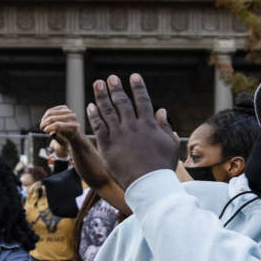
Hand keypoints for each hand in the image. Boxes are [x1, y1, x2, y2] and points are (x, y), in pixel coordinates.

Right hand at [41, 105, 83, 143]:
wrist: (72, 130)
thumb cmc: (67, 137)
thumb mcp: (63, 140)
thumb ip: (57, 138)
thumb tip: (51, 134)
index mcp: (73, 126)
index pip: (58, 125)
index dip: (49, 127)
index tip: (44, 131)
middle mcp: (72, 117)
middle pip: (53, 118)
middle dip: (45, 123)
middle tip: (41, 128)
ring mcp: (69, 111)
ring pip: (50, 113)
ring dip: (44, 119)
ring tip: (42, 125)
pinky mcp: (64, 107)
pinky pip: (51, 110)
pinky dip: (46, 115)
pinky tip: (45, 120)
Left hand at [86, 73, 179, 188]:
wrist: (148, 183)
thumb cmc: (162, 167)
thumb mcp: (171, 145)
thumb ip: (165, 127)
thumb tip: (162, 111)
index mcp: (148, 124)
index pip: (142, 100)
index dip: (138, 87)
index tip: (134, 76)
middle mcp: (132, 126)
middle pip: (122, 102)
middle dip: (116, 88)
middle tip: (111, 78)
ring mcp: (118, 135)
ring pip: (108, 111)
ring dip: (102, 96)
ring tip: (98, 84)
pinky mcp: (107, 145)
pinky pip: (98, 126)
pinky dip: (94, 115)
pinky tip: (90, 106)